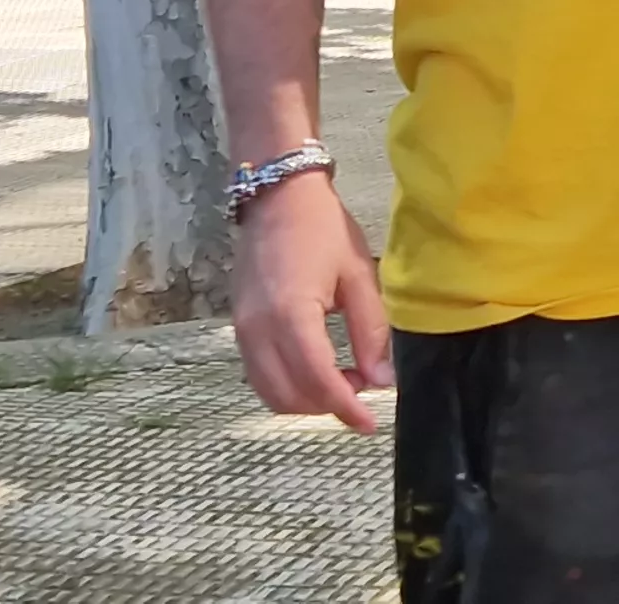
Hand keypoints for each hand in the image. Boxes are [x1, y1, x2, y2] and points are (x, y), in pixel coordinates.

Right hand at [230, 171, 391, 429]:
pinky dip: (286, 385)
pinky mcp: (237, 326)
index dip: (345, 408)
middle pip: (288, 396)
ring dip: (305, 399)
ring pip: (269, 392)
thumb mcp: (359, 276)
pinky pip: (258, 374)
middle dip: (327, 404)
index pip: (317, 380)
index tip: (370, 423)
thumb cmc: (323, 229)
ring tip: (343, 377)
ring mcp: (241, 329)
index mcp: (291, 314)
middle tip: (362, 388)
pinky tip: (316, 367)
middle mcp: (257, 329)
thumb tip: (380, 381)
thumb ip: (370, 332)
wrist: (277, 196)